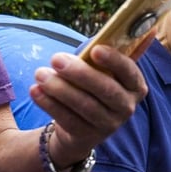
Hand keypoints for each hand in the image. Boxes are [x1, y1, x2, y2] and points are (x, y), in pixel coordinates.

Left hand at [29, 45, 147, 163]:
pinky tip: (36, 90)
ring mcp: (109, 125)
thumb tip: (105, 35)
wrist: (83, 125)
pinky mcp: (87, 136)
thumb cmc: (93, 87)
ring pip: (84, 105)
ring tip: (40, 73)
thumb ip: (101, 57)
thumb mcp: (102, 72)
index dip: (114, 60)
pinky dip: (50, 104)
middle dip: (79, 73)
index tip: (95, 49)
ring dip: (59, 88)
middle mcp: (127, 107)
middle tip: (56, 58)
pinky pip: (68, 119)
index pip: (129, 71)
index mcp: (135, 86)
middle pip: (105, 89)